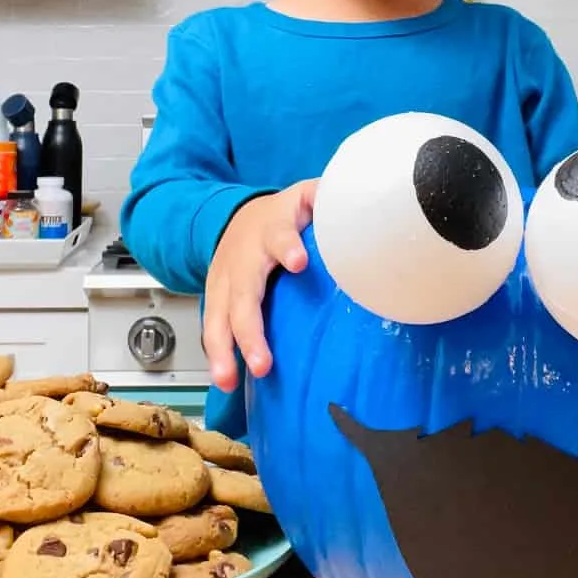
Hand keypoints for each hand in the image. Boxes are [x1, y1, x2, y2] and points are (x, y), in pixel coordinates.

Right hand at [203, 179, 319, 392]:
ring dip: (224, 351)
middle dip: (250, 330)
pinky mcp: (215, 298)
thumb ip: (330, 199)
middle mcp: (243, 258)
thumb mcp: (308, 196)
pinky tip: (226, 380)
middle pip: (243, 294)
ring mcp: (224, 280)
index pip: (280, 236)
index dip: (288, 248)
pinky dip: (218, 354)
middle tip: (263, 363)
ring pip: (219, 317)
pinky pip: (213, 327)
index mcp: (272, 229)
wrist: (238, 216)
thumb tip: (363, 205)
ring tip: (230, 380)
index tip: (299, 263)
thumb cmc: (284, 215)